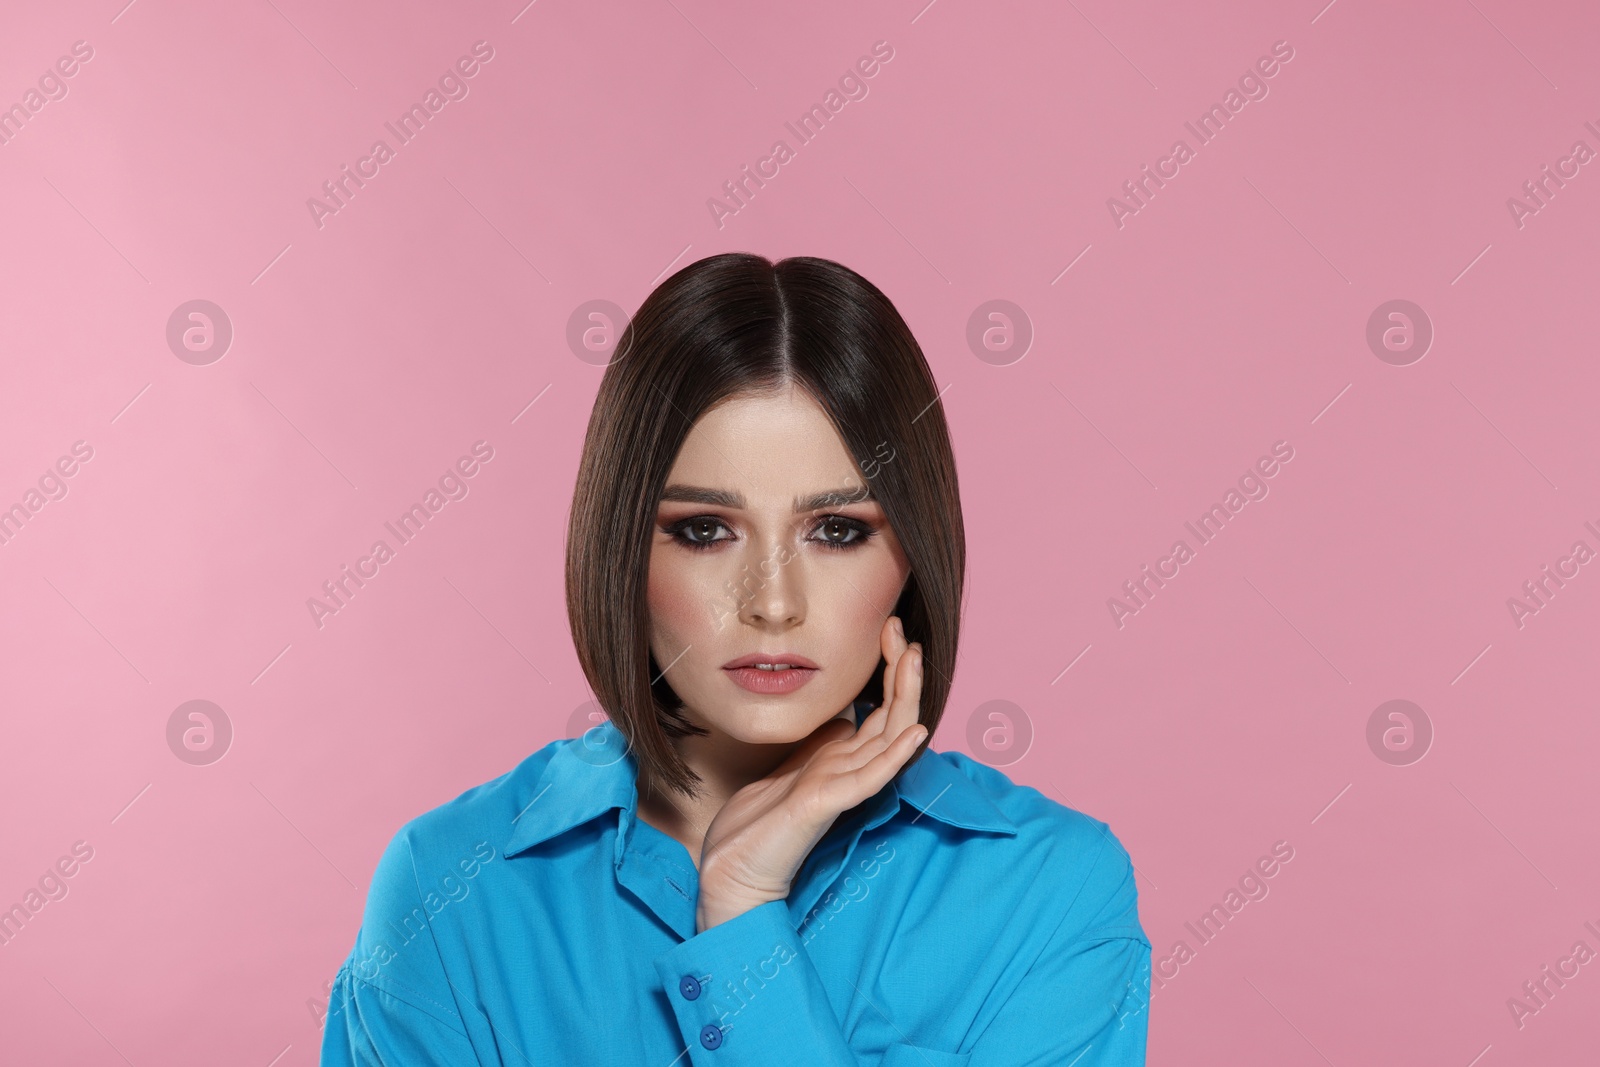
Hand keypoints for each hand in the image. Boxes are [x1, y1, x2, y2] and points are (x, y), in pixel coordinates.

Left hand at [695, 614, 927, 931]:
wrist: (731, 873)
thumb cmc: (754, 828)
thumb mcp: (788, 769)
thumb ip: (819, 748)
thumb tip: (843, 720)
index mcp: (838, 762)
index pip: (879, 712)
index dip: (888, 672)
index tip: (889, 631)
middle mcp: (846, 772)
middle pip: (890, 717)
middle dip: (898, 671)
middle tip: (900, 630)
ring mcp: (839, 788)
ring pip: (887, 738)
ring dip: (904, 697)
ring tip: (914, 659)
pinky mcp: (826, 805)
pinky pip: (869, 777)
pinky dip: (895, 756)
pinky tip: (915, 733)